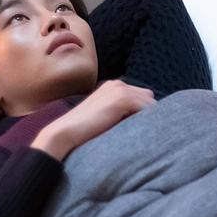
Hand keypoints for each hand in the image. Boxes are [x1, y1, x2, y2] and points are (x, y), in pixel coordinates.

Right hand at [32, 80, 155, 160]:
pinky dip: (147, 121)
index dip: (142, 112)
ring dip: (148, 119)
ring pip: (151, 104)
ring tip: (138, 132)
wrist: (65, 132)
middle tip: (139, 130)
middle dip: (148, 113)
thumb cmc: (84, 131)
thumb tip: (142, 120)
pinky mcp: (122, 99)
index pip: (142, 96)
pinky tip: (138, 132)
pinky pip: (148, 109)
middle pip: (149, 97)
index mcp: (113, 86)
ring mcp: (120, 90)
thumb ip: (120, 112)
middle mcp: (118, 84)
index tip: (138, 127)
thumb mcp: (105, 116)